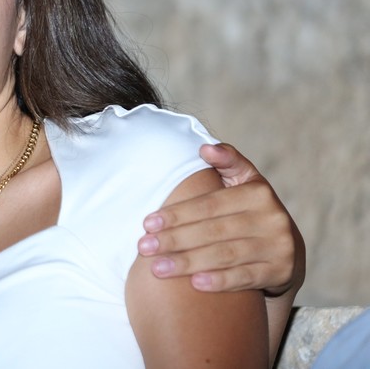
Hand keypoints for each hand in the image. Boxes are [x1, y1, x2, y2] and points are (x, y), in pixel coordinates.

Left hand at [137, 143, 304, 295]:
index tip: (147, 223)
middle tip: (144, 247)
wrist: (287, 250)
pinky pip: (246, 277)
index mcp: (258, 192)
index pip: (208, 204)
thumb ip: (227, 161)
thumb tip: (205, 148)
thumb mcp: (245, 182)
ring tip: (157, 268)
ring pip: (226, 254)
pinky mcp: (281, 271)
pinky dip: (220, 281)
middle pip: (213, 230)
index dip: (177, 214)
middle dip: (174, 239)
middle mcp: (272, 218)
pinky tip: (194, 284)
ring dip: (188, 262)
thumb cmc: (249, 211)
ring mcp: (279, 246)